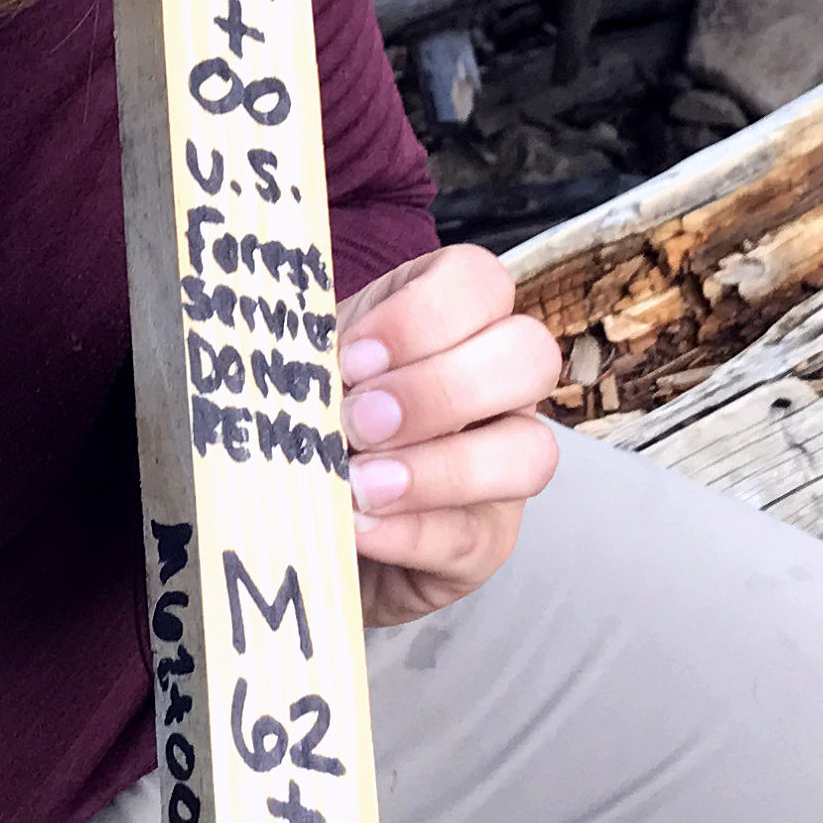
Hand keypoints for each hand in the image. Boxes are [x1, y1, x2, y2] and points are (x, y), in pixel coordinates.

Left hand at [337, 243, 561, 624]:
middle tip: (359, 421)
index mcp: (447, 321)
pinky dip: (411, 531)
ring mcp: (501, 465)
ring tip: (361, 483)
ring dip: (441, 467)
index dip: (423, 315)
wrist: (292, 516)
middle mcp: (494, 385)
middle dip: (440, 390)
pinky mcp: (485, 541)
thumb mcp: (299, 373)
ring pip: (530, 453)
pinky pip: (473, 535)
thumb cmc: (302, 423)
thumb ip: (306, 355)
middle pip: (530, 358)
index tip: (352, 357)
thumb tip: (299, 360)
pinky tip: (358, 526)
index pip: (480, 281)